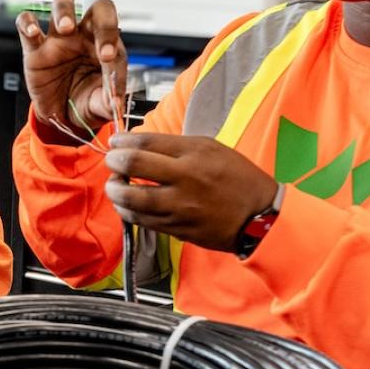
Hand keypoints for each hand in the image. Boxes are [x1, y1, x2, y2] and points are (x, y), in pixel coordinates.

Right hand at [16, 0, 126, 143]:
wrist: (59, 114)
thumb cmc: (84, 101)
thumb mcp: (99, 105)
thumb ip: (108, 102)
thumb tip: (116, 103)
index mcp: (105, 45)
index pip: (115, 36)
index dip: (114, 46)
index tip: (108, 64)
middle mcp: (85, 36)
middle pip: (100, 8)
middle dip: (104, 23)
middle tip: (101, 48)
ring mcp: (59, 38)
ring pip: (63, 4)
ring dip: (65, 11)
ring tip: (66, 28)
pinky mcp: (34, 48)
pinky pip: (26, 23)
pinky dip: (27, 22)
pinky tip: (33, 32)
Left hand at [103, 133, 279, 252]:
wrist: (259, 216)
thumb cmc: (237, 179)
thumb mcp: (212, 149)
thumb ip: (177, 147)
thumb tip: (141, 145)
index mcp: (195, 153)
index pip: (147, 142)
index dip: (123, 140)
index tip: (115, 141)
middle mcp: (185, 178)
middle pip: (134, 165)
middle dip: (114, 161)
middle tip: (110, 161)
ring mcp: (180, 206)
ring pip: (132, 198)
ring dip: (115, 190)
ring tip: (114, 185)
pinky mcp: (177, 228)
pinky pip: (143, 220)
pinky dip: (128, 211)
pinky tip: (125, 205)